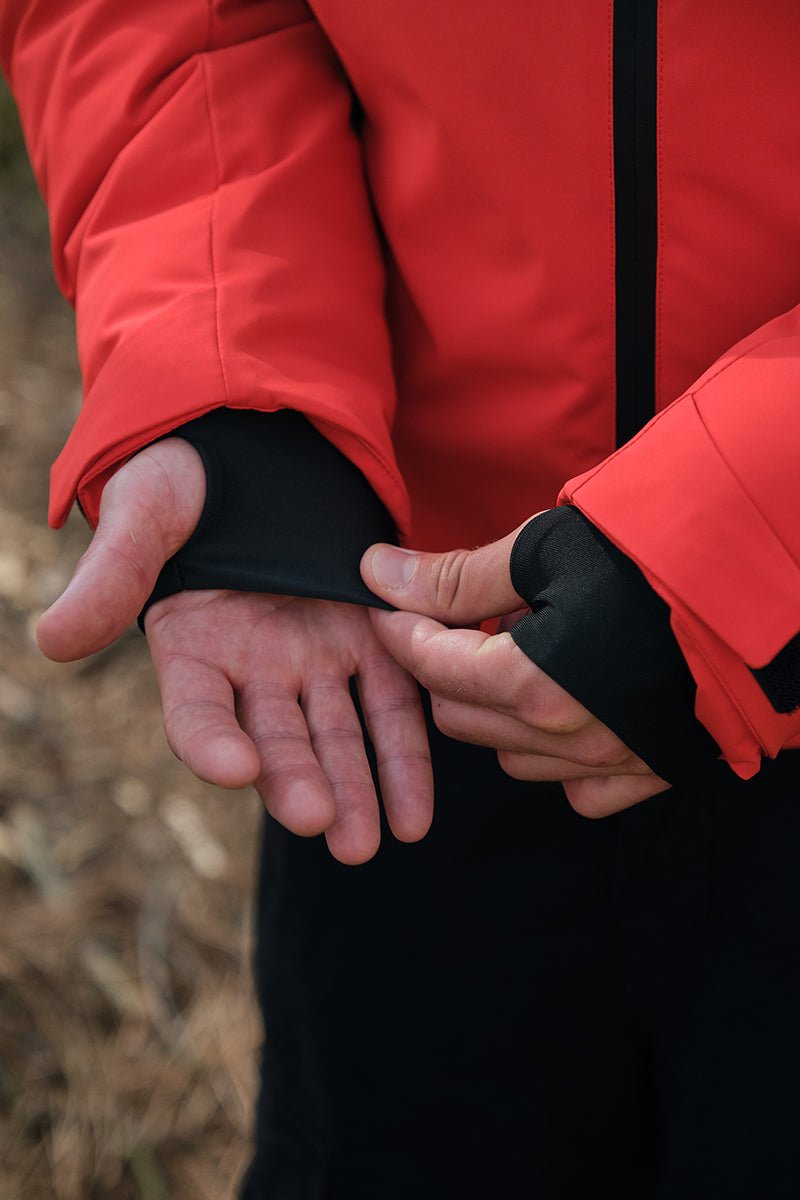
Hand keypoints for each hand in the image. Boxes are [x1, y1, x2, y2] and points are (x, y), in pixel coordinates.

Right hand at [36, 439, 432, 862]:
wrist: (261, 446)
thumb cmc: (190, 476)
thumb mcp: (144, 511)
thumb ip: (112, 573)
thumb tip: (52, 641)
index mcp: (194, 648)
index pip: (196, 711)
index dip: (211, 741)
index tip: (234, 767)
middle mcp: (254, 670)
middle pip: (275, 739)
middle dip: (297, 782)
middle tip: (320, 822)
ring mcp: (315, 659)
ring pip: (337, 735)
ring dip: (355, 788)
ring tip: (370, 841)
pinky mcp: (372, 640)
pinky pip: (393, 702)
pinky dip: (405, 755)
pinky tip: (415, 812)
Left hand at [360, 528, 669, 817]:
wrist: (760, 582)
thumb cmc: (652, 555)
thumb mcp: (545, 549)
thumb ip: (455, 577)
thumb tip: (375, 573)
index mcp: (531, 683)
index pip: (429, 665)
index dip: (400, 627)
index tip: (392, 599)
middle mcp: (566, 738)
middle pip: (459, 718)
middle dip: (444, 667)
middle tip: (467, 619)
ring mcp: (611, 763)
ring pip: (511, 755)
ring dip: (499, 707)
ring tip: (531, 650)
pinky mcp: (652, 772)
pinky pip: (577, 788)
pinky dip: (558, 753)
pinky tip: (571, 703)